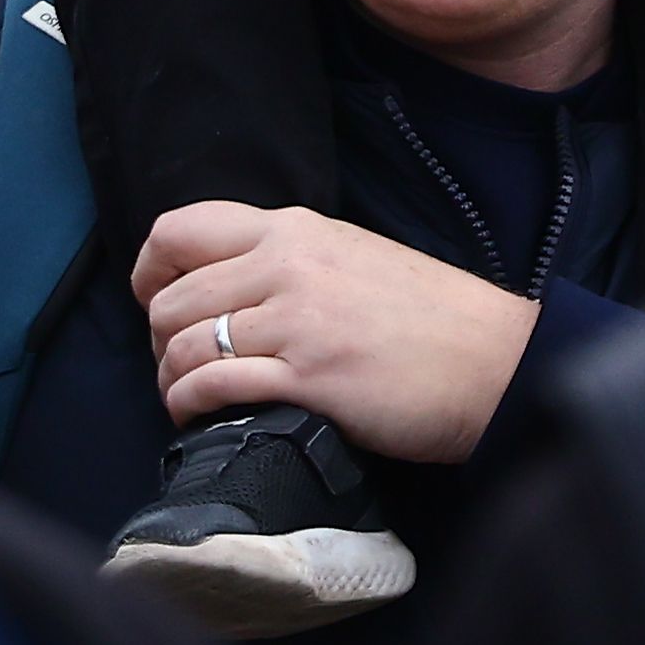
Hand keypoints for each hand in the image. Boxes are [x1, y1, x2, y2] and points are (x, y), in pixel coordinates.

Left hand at [133, 200, 540, 463]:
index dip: (151, 269)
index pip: (180, 228)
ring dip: (169, 378)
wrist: (493, 362)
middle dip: (158, 336)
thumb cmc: (429, 317)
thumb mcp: (351, 256)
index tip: (157, 300)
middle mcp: (285, 265)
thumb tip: (229, 285)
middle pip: (171, 296)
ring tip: (185, 396)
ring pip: (182, 343)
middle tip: (178, 362)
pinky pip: (213, 386)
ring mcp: (295, 321)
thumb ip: (290, 260)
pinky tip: (199, 416)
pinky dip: (189, 404)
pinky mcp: (308, 378)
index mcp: (294, 229)